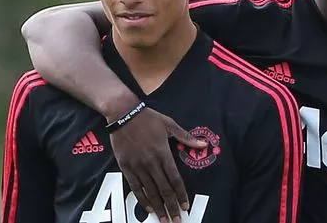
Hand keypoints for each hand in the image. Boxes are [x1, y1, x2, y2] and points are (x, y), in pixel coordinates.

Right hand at [109, 107, 206, 221]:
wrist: (123, 113)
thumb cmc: (149, 118)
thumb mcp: (169, 124)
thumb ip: (185, 137)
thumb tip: (203, 144)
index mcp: (163, 153)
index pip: (175, 179)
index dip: (180, 194)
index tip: (185, 206)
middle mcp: (151, 162)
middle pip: (163, 189)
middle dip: (171, 207)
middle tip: (176, 221)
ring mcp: (137, 165)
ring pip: (150, 191)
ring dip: (158, 207)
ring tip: (164, 220)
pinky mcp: (126, 166)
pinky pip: (135, 187)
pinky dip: (142, 199)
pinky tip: (148, 208)